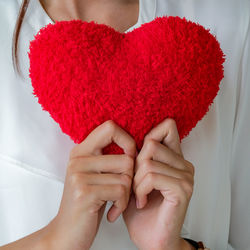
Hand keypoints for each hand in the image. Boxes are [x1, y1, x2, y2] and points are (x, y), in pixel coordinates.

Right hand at [43, 120, 136, 249]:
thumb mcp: (95, 174)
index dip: (127, 140)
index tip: (130, 157)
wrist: (67, 233)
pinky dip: (122, 204)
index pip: (111, 127)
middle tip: (121, 190)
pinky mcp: (85, 192)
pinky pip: (121, 191)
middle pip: (126, 157)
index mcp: (81, 150)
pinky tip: (112, 211)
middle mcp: (78, 159)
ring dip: (127, 194)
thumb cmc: (88, 202)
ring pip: (126, 176)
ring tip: (115, 201)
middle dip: (131, 178)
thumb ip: (108, 157)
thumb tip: (135, 146)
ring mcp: (79, 174)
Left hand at [123, 118, 194, 249]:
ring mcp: (186, 177)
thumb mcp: (135, 177)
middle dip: (135, 164)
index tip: (136, 154)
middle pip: (151, 144)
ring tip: (136, 195)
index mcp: (174, 158)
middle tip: (134, 184)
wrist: (150, 239)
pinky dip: (140, 190)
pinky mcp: (182, 190)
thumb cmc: (141, 208)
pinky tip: (141, 201)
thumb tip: (128, 138)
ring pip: (148, 162)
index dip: (150, 134)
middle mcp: (184, 165)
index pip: (167, 127)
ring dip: (135, 181)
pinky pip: (151, 177)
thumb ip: (138, 157)